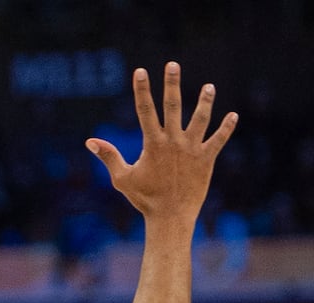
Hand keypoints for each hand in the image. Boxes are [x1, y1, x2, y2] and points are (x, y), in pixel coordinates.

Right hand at [86, 62, 237, 224]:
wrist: (170, 216)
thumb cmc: (144, 198)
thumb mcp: (122, 178)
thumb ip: (109, 156)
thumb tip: (90, 141)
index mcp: (153, 144)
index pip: (145, 111)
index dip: (142, 90)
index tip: (140, 71)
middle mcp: (173, 142)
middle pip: (172, 106)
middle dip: (172, 84)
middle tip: (173, 65)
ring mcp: (192, 149)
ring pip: (200, 119)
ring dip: (205, 101)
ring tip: (209, 87)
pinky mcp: (206, 159)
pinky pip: (218, 140)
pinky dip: (226, 128)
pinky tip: (233, 116)